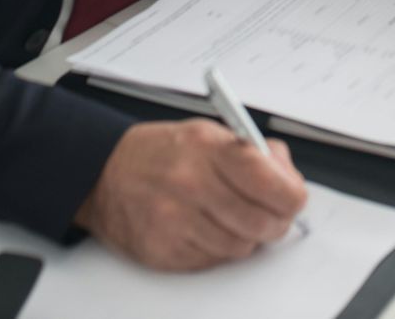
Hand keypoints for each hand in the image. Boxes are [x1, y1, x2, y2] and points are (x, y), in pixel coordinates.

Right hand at [75, 119, 306, 269]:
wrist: (102, 174)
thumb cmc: (160, 153)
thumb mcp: (209, 134)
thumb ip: (254, 154)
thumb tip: (289, 179)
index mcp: (208, 149)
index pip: (274, 185)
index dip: (292, 196)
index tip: (293, 198)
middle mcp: (191, 184)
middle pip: (264, 223)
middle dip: (275, 221)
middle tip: (270, 215)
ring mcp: (175, 221)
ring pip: (241, 247)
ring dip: (244, 237)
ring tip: (228, 217)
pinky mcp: (164, 251)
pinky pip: (213, 261)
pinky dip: (217, 249)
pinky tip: (203, 228)